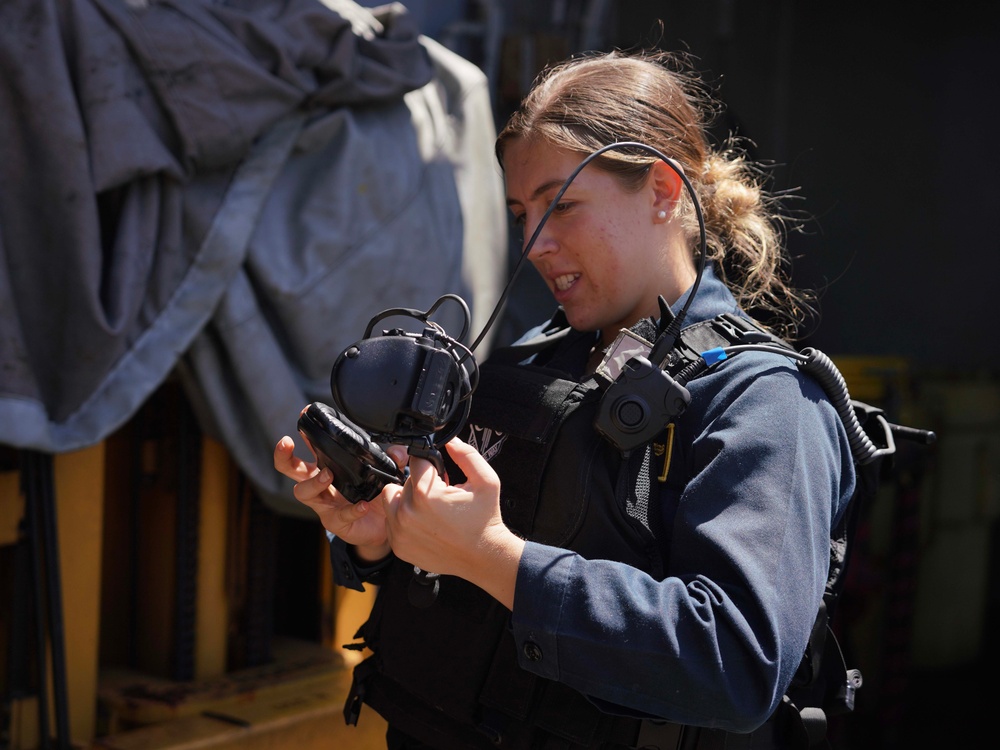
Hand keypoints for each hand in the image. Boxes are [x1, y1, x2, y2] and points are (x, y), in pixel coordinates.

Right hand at [273, 433, 403, 561]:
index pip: (311, 448)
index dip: (305, 432)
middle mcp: (321, 485)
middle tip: (287, 443)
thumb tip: (399, 450)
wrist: (383, 528)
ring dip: (314, 482)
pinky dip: (350, 510)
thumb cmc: (375, 496)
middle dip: (284, 456)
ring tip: (328, 475)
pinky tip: (362, 505)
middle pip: (291, 469)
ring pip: (304, 492)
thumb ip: (392, 460)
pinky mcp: (336, 523)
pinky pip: (339, 516)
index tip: (304, 415)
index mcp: (328, 468)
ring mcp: (325, 504)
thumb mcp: (384, 474)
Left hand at [382, 437, 524, 608]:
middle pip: (403, 480)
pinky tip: (425, 525)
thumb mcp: (485, 481)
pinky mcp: (398, 546)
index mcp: (426, 495)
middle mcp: (407, 513)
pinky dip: (405, 520)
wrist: (484, 557)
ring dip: (408, 499)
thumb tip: (449, 440)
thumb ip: (466, 455)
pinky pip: (391, 521)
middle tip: (440, 495)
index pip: (416, 461)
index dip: (431, 464)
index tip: (440, 473)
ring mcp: (400, 532)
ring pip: (392, 499)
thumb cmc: (485, 520)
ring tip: (430, 509)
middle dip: (421, 483)